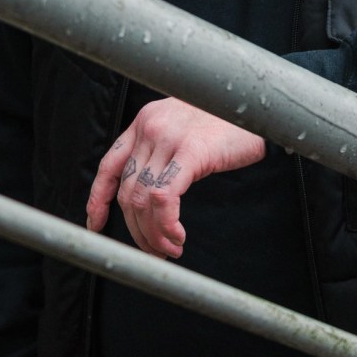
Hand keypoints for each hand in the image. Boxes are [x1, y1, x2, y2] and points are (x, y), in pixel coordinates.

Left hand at [85, 97, 266, 257]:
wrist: (260, 105)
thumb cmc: (228, 120)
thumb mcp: (185, 126)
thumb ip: (164, 149)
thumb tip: (152, 193)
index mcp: (144, 121)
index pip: (109, 165)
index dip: (98, 199)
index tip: (96, 225)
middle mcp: (149, 127)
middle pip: (127, 190)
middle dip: (136, 229)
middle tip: (154, 251)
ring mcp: (168, 137)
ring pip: (142, 199)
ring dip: (153, 234)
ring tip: (170, 249)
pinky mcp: (190, 151)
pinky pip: (164, 198)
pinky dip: (166, 224)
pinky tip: (177, 236)